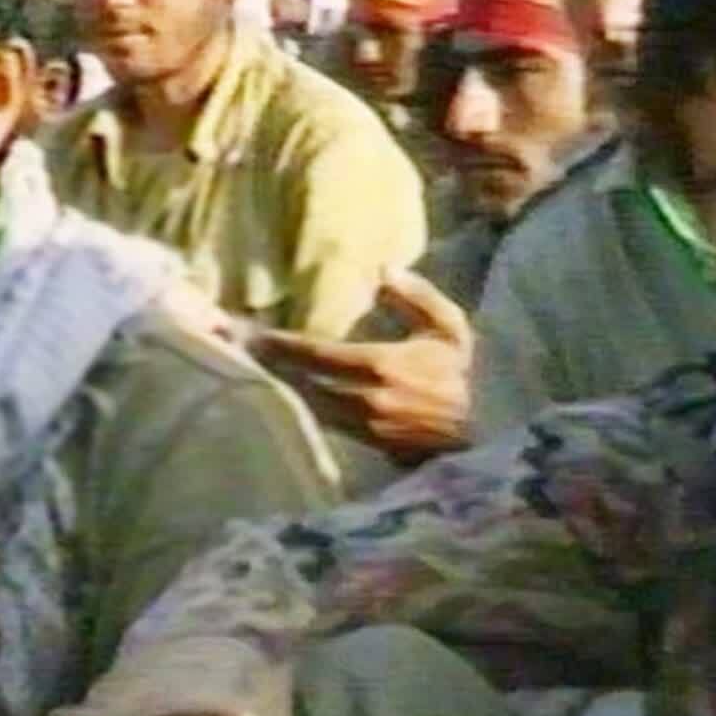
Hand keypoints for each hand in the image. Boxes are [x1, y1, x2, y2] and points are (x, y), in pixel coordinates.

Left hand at [250, 267, 472, 460]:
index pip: (316, 353)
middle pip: (301, 382)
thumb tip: (384, 269)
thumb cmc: (460, 377)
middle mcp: (364, 399)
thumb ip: (417, 297)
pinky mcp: (362, 446)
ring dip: (278, 389)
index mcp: (381, 365)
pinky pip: (321, 424)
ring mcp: (362, 427)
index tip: (248, 334)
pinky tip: (278, 396)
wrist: (484, 435)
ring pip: (306, 406)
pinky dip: (298, 408)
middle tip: (231, 350)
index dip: (280, 345)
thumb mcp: (449, 329)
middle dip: (267, 367)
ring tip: (247, 371)